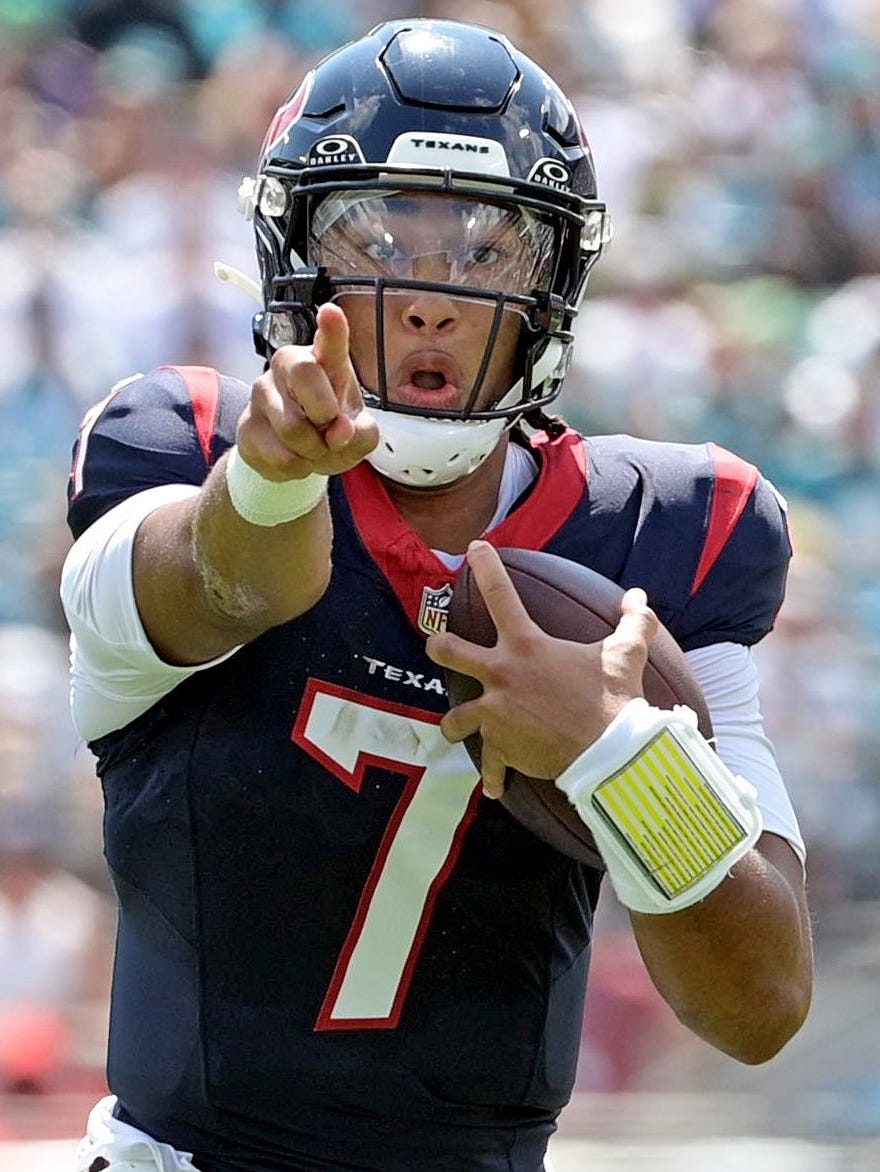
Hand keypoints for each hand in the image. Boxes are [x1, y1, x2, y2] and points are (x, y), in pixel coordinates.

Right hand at [237, 303, 378, 478]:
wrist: (295, 456)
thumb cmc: (330, 429)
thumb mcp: (358, 433)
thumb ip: (362, 432)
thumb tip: (341, 432)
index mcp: (325, 361)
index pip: (329, 340)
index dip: (331, 328)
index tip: (331, 312)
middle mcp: (289, 366)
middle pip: (304, 373)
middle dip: (325, 410)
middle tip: (331, 426)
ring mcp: (263, 392)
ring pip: (293, 427)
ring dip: (315, 451)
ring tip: (316, 448)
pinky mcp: (246, 425)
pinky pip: (280, 455)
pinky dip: (299, 467)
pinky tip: (298, 458)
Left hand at [426, 541, 658, 796]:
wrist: (608, 753)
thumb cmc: (614, 700)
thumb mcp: (626, 655)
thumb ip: (634, 623)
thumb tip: (640, 596)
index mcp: (527, 646)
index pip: (501, 594)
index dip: (485, 566)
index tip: (473, 549)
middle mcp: (501, 675)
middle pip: (449, 652)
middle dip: (438, 646)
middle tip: (435, 645)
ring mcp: (496, 714)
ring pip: (455, 717)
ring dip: (456, 723)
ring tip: (457, 727)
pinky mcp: (501, 748)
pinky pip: (490, 766)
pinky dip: (494, 776)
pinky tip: (494, 787)